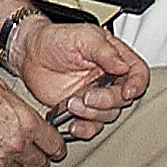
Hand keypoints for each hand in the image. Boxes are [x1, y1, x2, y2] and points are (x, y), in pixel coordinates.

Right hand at [0, 70, 65, 166]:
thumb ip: (20, 106)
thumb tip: (30, 116)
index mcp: (25, 122)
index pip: (55, 146)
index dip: (55, 145)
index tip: (52, 146)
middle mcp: (16, 145)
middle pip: (41, 163)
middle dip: (38, 155)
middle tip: (30, 148)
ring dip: (18, 163)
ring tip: (7, 149)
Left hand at [8, 15, 149, 132]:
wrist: (28, 53)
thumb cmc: (54, 39)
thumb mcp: (81, 37)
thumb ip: (104, 51)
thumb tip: (123, 66)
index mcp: (113, 57)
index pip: (138, 73)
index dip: (137, 84)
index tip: (126, 92)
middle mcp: (107, 78)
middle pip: (123, 99)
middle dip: (107, 101)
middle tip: (87, 96)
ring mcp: (94, 95)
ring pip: (108, 115)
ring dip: (92, 115)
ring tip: (72, 104)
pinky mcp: (80, 110)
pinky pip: (91, 126)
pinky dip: (84, 129)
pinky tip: (73, 123)